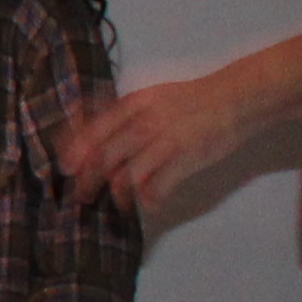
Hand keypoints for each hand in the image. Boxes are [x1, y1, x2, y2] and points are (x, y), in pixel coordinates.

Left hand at [61, 68, 260, 220]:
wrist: (236, 98)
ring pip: (127, 174)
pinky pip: (158, 186)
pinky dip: (150, 199)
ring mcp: (166, 141)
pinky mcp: (186, 159)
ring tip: (116, 203)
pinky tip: (150, 204)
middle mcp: (145, 121)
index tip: (65, 168)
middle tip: (83, 195)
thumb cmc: (191, 101)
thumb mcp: (153, 97)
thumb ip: (125, 115)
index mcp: (135, 104)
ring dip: (117, 194)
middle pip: (105, 156)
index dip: (76, 151)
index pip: (95, 129)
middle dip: (89, 180)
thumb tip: (94, 137)